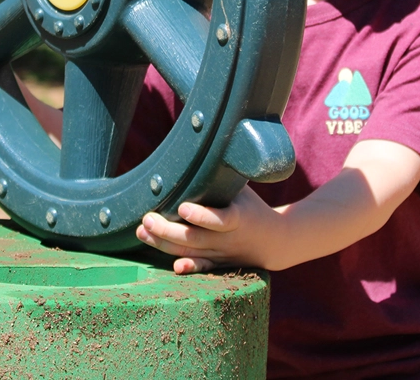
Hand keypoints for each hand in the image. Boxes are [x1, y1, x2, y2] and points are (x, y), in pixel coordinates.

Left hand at [136, 186, 285, 274]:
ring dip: (164, 244)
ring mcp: (223, 254)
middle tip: (147, 219)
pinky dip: (189, 267)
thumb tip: (197, 152)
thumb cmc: (252, 206)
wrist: (276, 240)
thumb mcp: (242, 188)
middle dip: (168, 230)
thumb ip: (220, 177)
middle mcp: (229, 239)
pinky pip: (202, 267)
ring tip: (142, 232)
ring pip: (192, 252)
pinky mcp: (220, 263)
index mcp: (239, 218)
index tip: (183, 207)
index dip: (202, 216)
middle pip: (196, 239)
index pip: (221, 219)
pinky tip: (173, 266)